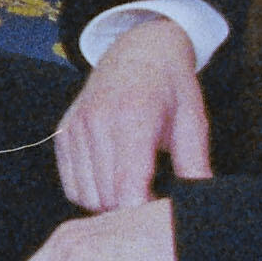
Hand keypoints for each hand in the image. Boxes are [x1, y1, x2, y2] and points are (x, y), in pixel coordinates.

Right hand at [51, 16, 211, 212]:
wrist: (137, 50)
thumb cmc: (170, 87)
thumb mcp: (192, 120)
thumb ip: (195, 164)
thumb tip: (198, 203)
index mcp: (133, 117)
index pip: (127, 189)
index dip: (146, 210)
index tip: (162, 207)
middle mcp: (96, 122)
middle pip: (107, 198)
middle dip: (130, 208)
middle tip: (152, 197)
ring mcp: (75, 127)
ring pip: (86, 197)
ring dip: (110, 203)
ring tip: (133, 188)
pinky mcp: (63, 134)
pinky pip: (71, 186)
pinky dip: (91, 193)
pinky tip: (112, 179)